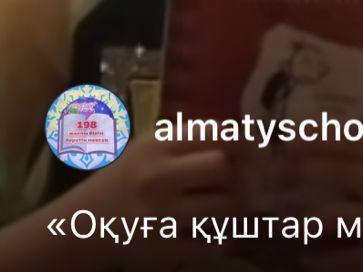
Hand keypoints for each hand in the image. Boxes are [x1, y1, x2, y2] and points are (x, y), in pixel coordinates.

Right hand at [64, 133, 237, 269]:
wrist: (84, 224)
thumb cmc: (130, 177)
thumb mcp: (153, 146)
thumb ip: (193, 139)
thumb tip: (250, 137)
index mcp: (160, 143)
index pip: (217, 132)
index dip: (246, 141)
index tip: (258, 150)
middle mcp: (159, 176)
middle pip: (223, 168)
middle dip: (241, 176)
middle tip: (246, 182)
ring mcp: (159, 216)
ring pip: (223, 208)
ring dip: (236, 209)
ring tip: (234, 208)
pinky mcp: (160, 250)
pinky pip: (210, 245)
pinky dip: (220, 241)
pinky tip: (214, 235)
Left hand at [268, 139, 362, 270]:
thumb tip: (327, 129)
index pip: (350, 140)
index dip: (316, 138)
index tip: (287, 138)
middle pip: (337, 172)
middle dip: (301, 171)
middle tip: (271, 174)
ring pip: (334, 216)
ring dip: (302, 217)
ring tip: (278, 218)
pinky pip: (345, 258)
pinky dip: (322, 258)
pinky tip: (304, 257)